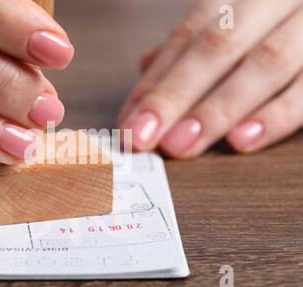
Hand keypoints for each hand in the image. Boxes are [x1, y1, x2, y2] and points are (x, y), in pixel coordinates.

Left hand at [119, 0, 302, 157]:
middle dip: (174, 96)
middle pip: (217, 47)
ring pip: (264, 64)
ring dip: (217, 110)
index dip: (155, 81)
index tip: (128, 121)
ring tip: (181, 145)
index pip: (188, 37)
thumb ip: (201, 38)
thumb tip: (148, 65)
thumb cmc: (287, 14)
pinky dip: (279, 115)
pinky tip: (243, 140)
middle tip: (142, 139)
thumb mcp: (245, 13)